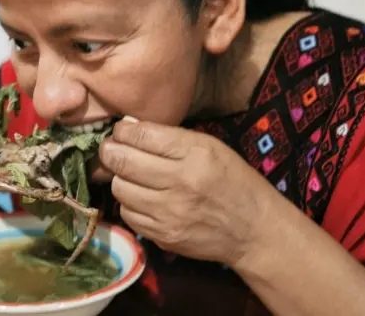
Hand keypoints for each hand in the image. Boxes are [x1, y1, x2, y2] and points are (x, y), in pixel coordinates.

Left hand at [99, 118, 271, 265]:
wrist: (253, 230)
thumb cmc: (235, 181)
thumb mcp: (212, 147)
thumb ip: (171, 137)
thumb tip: (128, 127)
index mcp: (196, 155)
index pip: (143, 136)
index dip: (123, 131)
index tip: (121, 132)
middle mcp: (180, 183)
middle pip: (123, 162)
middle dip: (111, 152)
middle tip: (111, 149)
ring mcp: (169, 213)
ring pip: (120, 189)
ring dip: (120, 178)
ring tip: (131, 175)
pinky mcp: (163, 236)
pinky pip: (127, 215)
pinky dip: (129, 203)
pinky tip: (142, 198)